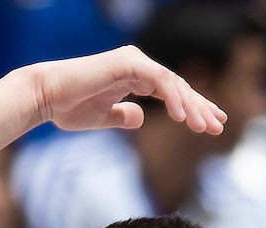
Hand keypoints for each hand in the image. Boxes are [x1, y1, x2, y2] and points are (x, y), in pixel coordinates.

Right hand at [28, 46, 226, 135]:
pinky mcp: (127, 63)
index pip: (171, 93)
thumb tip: (141, 118)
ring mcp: (133, 62)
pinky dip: (172, 98)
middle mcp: (137, 66)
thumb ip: (125, 117)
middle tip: (219, 128)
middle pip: (178, 87)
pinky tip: (182, 117)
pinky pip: (158, 81)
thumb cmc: (69, 107)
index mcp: (134, 77)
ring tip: (204, 127)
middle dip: (200, 107)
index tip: (210, 125)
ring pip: (173, 84)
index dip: (192, 108)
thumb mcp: (104, 118)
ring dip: (191, 106)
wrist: (47, 98)